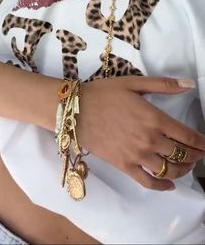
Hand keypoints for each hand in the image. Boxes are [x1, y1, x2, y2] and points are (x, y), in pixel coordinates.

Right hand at [78, 76, 204, 190]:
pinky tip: (169, 185)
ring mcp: (137, 155)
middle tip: (198, 155)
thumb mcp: (134, 83)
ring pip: (169, 170)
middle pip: (181, 154)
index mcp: (154, 118)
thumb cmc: (105, 93)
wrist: (75, 110)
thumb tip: (189, 84)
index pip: (187, 136)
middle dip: (195, 156)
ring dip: (183, 170)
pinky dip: (162, 186)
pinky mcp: (124, 166)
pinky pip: (148, 181)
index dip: (201, 143)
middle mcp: (149, 139)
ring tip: (187, 166)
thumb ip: (163, 84)